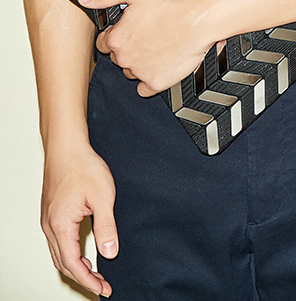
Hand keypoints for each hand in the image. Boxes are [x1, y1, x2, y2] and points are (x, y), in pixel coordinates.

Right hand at [41, 142, 116, 296]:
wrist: (67, 146)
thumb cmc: (82, 166)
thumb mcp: (103, 196)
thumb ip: (106, 226)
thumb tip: (110, 253)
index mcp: (61, 225)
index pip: (73, 265)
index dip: (89, 281)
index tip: (103, 289)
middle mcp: (50, 226)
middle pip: (63, 264)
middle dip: (83, 278)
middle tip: (102, 284)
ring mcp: (48, 220)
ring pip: (59, 255)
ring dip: (76, 267)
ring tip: (95, 273)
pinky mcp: (51, 214)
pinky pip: (58, 243)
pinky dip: (70, 254)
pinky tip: (83, 252)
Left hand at [79, 0, 211, 95]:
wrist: (199, 19)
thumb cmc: (172, 5)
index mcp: (117, 38)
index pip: (104, 43)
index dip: (115, 34)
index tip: (125, 30)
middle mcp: (126, 58)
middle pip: (118, 58)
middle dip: (128, 48)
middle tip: (144, 35)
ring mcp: (141, 72)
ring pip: (131, 72)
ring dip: (138, 63)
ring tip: (155, 47)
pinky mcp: (157, 83)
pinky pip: (145, 88)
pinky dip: (150, 79)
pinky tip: (159, 65)